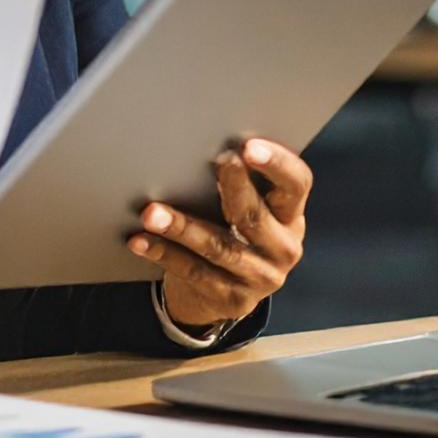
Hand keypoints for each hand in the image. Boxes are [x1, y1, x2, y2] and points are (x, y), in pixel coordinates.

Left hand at [127, 138, 310, 331]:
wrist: (229, 296)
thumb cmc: (237, 233)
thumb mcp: (256, 210)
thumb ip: (245, 183)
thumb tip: (205, 140)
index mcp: (290, 216)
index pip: (297, 185)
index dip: (278, 165)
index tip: (250, 146)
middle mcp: (282, 247)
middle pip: (255, 215)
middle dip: (233, 186)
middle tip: (215, 161)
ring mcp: (258, 277)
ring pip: (218, 246)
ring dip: (182, 227)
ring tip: (153, 212)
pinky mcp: (229, 298)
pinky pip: (192, 271)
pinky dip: (163, 253)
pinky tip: (140, 240)